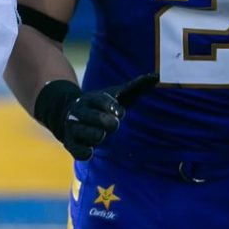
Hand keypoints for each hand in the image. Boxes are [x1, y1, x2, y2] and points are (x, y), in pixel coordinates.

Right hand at [37, 73, 157, 160]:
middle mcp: (79, 111)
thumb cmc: (103, 106)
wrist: (73, 115)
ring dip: (90, 133)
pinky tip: (90, 153)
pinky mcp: (71, 143)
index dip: (109, 105)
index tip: (121, 113)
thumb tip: (156, 76)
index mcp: (91, 99)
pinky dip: (81, 150)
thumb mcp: (117, 94)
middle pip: (87, 114)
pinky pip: (74, 148)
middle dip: (100, 119)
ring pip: (79, 130)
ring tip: (101, 136)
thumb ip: (135, 87)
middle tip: (115, 124)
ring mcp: (73, 127)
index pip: (99, 100)